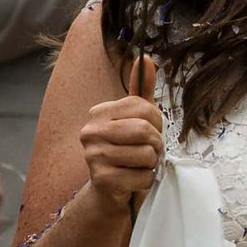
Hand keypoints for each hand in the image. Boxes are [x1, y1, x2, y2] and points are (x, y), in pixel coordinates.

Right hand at [80, 57, 162, 215]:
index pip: (146, 109)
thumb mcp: (137, 118)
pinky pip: (143, 176)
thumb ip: (141, 89)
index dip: (157, 124)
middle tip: (146, 151)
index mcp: (99, 113)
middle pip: (145, 131)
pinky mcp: (101, 179)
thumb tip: (145, 58)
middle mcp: (90, 132)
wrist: (112, 188)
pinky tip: (132, 179)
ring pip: (147, 155)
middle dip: (156, 144)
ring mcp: (93, 156)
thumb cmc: (128, 149)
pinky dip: (145, 180)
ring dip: (151, 164)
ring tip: (137, 164)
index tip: (149, 132)